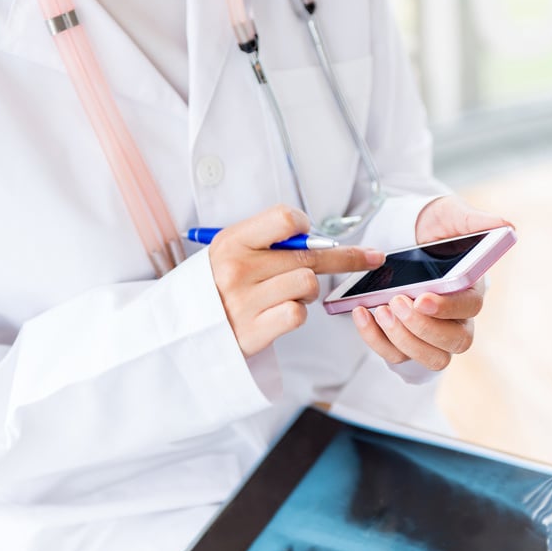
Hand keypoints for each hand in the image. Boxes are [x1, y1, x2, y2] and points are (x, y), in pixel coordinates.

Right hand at [208, 205, 384, 357]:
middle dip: (346, 257)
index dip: (306, 227)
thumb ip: (266, 240)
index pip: (285, 218)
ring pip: (308, 284)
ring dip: (307, 291)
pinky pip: (298, 314)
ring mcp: (244, 301)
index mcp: (231, 241)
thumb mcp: (229, 251)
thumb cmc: (215, 286)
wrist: (180, 331)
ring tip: (287, 294)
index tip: (315, 236)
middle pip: (310, 255)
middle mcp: (236, 268)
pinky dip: (296, 313)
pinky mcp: (253, 331)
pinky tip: (279, 314)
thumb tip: (316, 238)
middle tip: (371, 257)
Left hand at [351, 195, 513, 370]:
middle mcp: (458, 318)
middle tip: (396, 303)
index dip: (448, 308)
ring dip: (402, 339)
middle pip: (454, 342)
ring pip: (430, 358)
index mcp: (472, 289)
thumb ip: (475, 221)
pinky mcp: (407, 342)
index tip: (422, 298)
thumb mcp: (451, 216)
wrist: (407, 235)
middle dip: (422, 327)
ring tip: (379, 310)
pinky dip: (376, 340)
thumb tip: (507, 226)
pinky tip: (362, 313)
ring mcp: (433, 334)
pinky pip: (397, 356)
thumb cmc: (437, 227)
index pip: (470, 308)